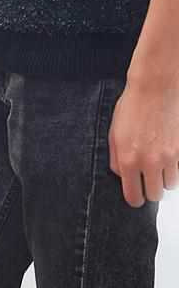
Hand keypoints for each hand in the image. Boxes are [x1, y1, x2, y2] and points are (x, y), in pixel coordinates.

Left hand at [109, 75, 178, 206]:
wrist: (156, 87)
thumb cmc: (132, 108)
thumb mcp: (114, 135)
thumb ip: (117, 159)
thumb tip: (122, 175)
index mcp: (129, 161)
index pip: (133, 196)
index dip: (134, 200)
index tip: (135, 198)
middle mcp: (150, 162)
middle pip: (155, 194)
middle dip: (150, 191)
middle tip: (147, 183)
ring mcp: (169, 156)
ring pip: (170, 185)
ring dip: (164, 180)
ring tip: (158, 170)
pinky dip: (174, 168)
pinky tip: (166, 158)